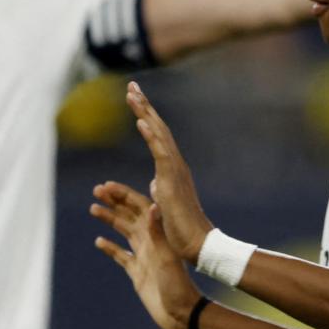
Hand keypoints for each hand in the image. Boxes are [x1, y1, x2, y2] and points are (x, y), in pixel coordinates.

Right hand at [91, 181, 201, 328]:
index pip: (138, 207)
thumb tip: (153, 205)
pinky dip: (110, 248)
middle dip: (113, 202)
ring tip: (93, 209)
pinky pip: (122, 256)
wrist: (181, 313)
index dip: (123, 195)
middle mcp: (149, 242)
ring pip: (123, 232)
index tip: (106, 186)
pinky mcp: (137, 273)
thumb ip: (158, 233)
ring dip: (109, 220)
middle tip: (95, 191)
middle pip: (128, 216)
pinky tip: (99, 242)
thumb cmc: (178, 286)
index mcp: (157, 235)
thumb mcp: (167, 257)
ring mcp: (143, 257)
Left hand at [126, 82, 212, 261]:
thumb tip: (156, 180)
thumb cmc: (180, 227)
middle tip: (132, 85)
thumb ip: (160, 187)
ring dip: (146, 113)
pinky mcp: (172, 180)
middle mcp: (174, 164)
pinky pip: (160, 153)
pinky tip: (141, 120)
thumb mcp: (165, 201)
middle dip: (144, 106)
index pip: (156, 136)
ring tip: (134, 95)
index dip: (146, 116)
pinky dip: (151, 135)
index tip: (134, 98)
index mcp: (170, 168)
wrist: (196, 243)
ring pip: (159, 135)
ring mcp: (175, 170)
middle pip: (157, 128)